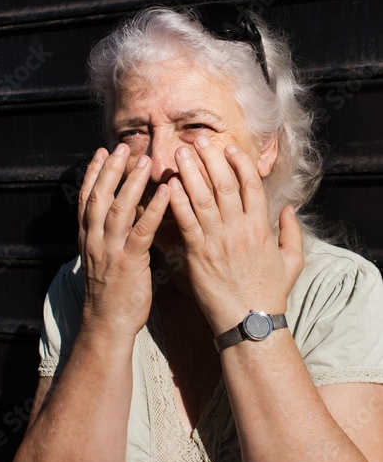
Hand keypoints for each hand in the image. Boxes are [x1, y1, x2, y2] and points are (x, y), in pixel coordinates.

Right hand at [78, 144, 169, 338]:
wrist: (106, 323)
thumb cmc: (109, 290)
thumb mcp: (101, 258)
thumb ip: (107, 235)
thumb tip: (120, 214)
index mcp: (87, 237)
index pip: (86, 198)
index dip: (93, 173)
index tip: (101, 152)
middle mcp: (94, 239)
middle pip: (100, 196)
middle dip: (111, 169)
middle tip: (123, 146)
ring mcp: (109, 250)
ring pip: (119, 208)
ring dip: (132, 182)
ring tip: (144, 160)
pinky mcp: (129, 262)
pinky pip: (142, 231)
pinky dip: (154, 209)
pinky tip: (167, 192)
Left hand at [167, 137, 303, 334]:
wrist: (249, 322)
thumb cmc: (270, 293)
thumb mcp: (293, 262)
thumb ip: (292, 233)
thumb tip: (290, 209)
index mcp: (261, 227)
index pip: (251, 185)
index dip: (239, 163)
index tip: (229, 147)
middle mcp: (239, 228)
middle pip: (224, 184)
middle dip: (210, 159)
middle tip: (199, 140)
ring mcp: (217, 240)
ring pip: (202, 198)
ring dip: (190, 173)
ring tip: (180, 153)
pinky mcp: (197, 254)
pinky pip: (186, 222)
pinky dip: (177, 202)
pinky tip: (168, 185)